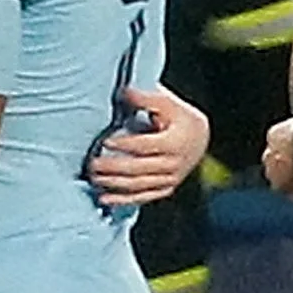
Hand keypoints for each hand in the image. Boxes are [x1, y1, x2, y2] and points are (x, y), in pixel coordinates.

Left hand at [87, 85, 209, 207]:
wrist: (200, 137)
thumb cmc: (179, 116)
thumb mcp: (167, 102)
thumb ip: (146, 98)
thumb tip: (123, 92)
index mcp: (175, 142)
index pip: (145, 146)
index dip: (124, 144)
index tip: (105, 140)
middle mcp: (174, 164)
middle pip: (139, 168)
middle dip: (113, 167)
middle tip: (92, 163)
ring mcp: (170, 179)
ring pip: (139, 185)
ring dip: (114, 184)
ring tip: (93, 178)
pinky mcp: (166, 188)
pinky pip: (143, 197)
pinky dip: (123, 200)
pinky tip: (104, 199)